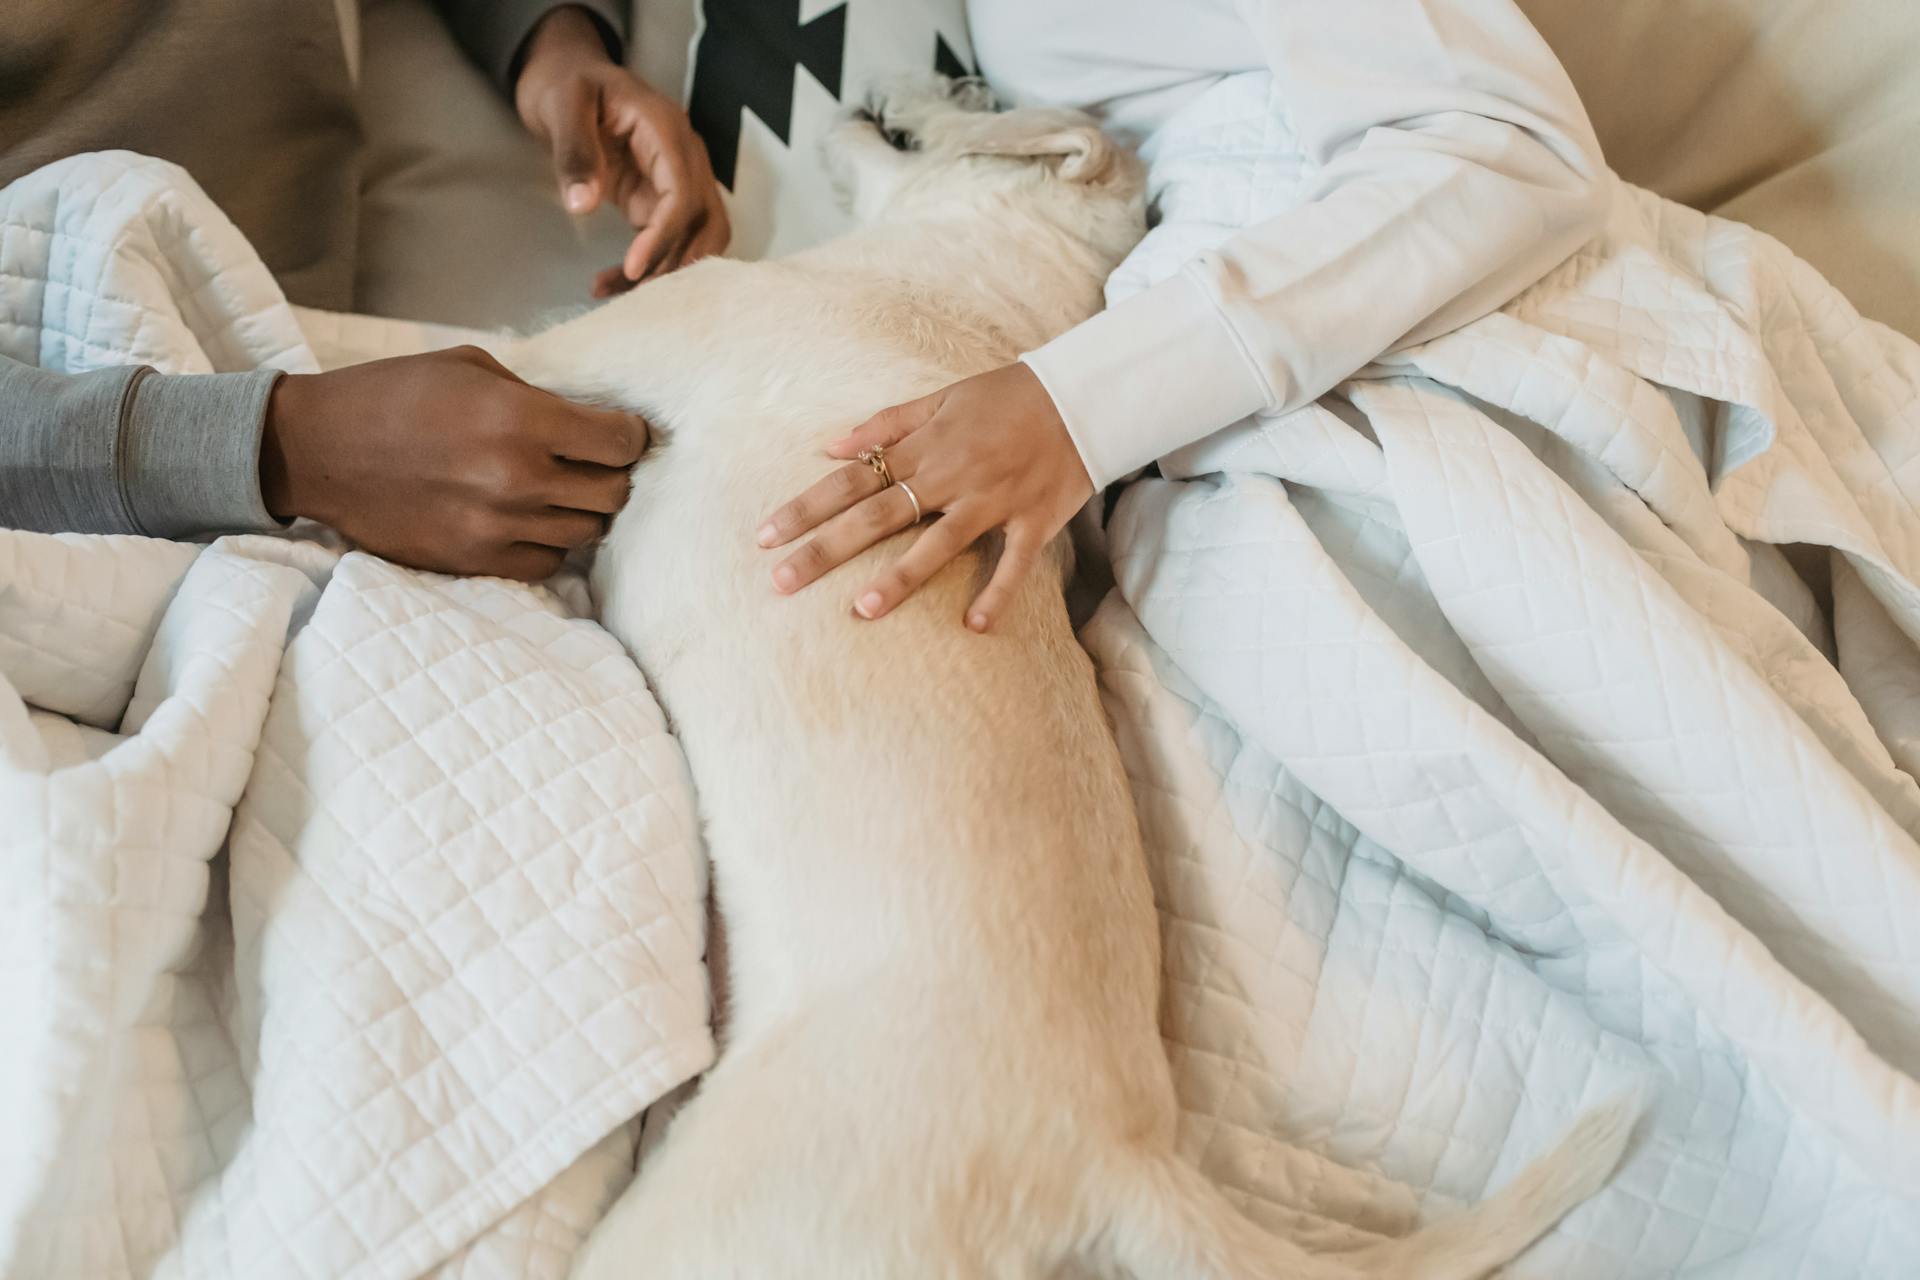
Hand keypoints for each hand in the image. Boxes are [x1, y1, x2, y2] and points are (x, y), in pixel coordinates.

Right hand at [260, 346, 647, 580]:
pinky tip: (527, 519)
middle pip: (613, 493)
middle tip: (591, 462)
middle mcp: (517, 478)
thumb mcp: (471, 368)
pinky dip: (547, 543)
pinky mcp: (476, 561)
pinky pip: (547, 563)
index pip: (620, 443)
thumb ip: (537, 395)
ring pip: (585, 532)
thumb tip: (587, 419)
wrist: (319, 450)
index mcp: (521, 419)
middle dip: (610, 474)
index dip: (629, 436)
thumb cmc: (394, 396)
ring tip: (553, 489)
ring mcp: (498, 527)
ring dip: (579, 510)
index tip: (621, 432)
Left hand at [514, 5, 729, 292]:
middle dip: (674, 263)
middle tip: (631, 292)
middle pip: (706, 224)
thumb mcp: (563, 106)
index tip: (634, 268)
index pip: (684, 194)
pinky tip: (613, 283)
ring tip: (618, 292)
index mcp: (667, 130)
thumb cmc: (567, 83)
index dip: (665, 236)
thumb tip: (582, 205)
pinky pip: (672, 241)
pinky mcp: (661, 200)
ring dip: (669, 272)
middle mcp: (685, 157)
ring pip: (699, 239)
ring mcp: (678, 180)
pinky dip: (652, 267)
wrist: (568, 74)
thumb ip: (574, 152)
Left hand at [755, 364, 1092, 631]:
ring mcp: (992, 501)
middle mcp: (951, 475)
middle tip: (782, 582)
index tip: (765, 536)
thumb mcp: (943, 398)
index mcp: (924, 446)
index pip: (850, 481)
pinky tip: (973, 626)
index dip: (806, 508)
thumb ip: (886, 423)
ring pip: (939, 542)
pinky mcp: (1032, 521)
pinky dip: (996, 594)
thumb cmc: (1007, 397)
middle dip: (826, 549)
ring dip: (901, 576)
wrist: (1081, 396)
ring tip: (863, 610)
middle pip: (878, 516)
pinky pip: (1012, 563)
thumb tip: (831, 446)